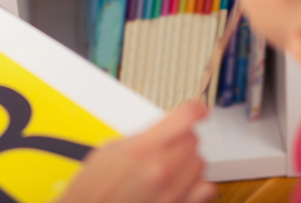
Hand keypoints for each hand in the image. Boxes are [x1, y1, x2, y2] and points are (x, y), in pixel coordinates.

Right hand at [60, 101, 216, 202]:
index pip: (187, 116)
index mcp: (145, 148)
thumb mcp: (112, 149)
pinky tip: (184, 182)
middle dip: (182, 138)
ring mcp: (172, 191)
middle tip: (169, 143)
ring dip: (189, 160)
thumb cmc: (94, 187)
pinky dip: (198, 183)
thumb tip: (164, 129)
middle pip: (193, 139)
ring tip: (172, 165)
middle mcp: (162, 169)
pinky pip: (206, 188)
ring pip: (200, 163)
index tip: (197, 110)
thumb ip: (143, 136)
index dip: (195, 109)